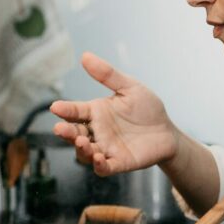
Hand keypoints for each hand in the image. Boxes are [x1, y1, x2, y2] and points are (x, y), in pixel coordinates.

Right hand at [50, 52, 177, 175]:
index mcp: (97, 112)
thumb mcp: (130, 87)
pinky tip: (99, 158)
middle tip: (60, 128)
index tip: (56, 107)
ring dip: (80, 149)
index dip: (65, 110)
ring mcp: (106, 148)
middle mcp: (97, 132)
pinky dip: (99, 165)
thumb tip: (85, 56)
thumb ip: (108, 74)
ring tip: (81, 141)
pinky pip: (104, 168)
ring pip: (85, 152)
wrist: (167, 132)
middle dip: (66, 132)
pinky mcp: (119, 163)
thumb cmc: (147, 109)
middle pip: (75, 133)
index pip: (75, 111)